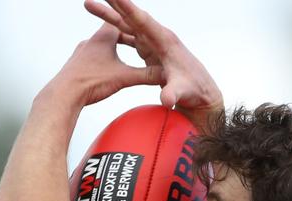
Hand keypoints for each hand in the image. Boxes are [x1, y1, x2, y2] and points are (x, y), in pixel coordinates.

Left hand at [50, 22, 163, 106]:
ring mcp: (82, 53)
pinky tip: (107, 72)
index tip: (140, 24)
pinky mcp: (77, 65)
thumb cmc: (90, 82)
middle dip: (124, 37)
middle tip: (137, 41)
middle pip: (110, 32)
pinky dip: (103, 61)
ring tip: (122, 58)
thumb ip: (146, 75)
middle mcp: (91, 42)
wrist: (64, 94)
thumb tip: (165, 76)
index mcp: (104, 38)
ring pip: (101, 46)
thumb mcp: (125, 78)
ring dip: (112, 50)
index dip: (131, 23)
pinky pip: (93, 58)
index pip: (118, 22)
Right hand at [84, 0, 222, 128]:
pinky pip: (129, 37)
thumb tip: (167, 100)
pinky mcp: (150, 51)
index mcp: (165, 41)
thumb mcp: (182, 92)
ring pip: (127, 25)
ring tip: (89, 5)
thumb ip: (173, 93)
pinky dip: (116, 31)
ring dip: (110, 15)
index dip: (128, 7)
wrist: (201, 93)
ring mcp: (153, 43)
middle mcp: (158, 37)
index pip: (143, 21)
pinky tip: (104, 26)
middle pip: (132, 17)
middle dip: (115, 3)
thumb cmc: (194, 90)